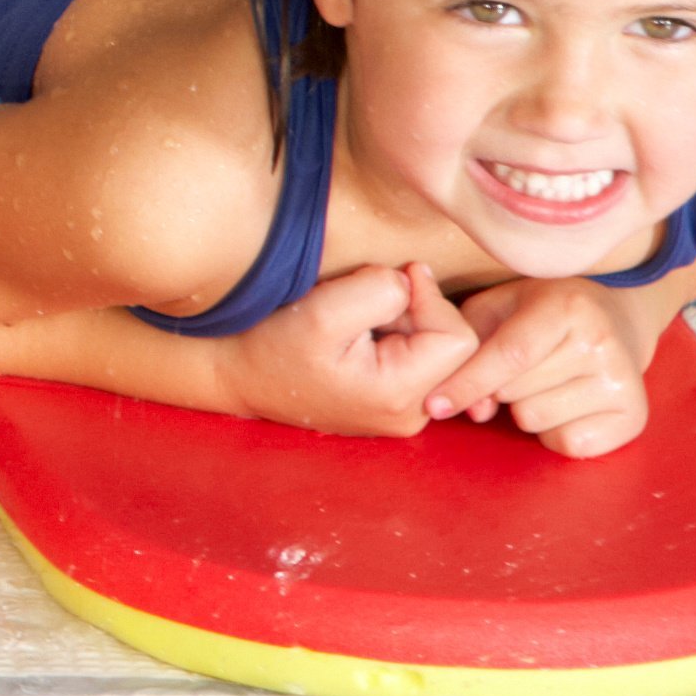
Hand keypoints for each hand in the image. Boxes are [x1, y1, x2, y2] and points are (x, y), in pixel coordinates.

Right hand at [223, 260, 476, 434]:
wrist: (237, 375)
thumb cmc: (271, 347)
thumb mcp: (322, 311)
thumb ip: (378, 290)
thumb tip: (413, 282)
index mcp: (399, 397)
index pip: (459, 338)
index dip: (430, 299)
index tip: (390, 280)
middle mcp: (410, 415)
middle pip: (452, 346)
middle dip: (416, 311)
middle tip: (366, 300)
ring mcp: (402, 412)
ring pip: (435, 351)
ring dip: (403, 321)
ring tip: (357, 319)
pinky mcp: (392, 403)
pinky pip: (418, 360)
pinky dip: (395, 335)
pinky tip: (360, 334)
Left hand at [424, 277, 657, 455]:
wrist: (616, 320)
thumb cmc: (541, 313)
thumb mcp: (500, 306)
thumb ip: (470, 347)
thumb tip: (475, 410)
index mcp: (566, 307)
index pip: (509, 355)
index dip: (466, 383)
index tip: (433, 405)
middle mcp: (602, 343)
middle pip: (514, 393)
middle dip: (497, 389)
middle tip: (519, 369)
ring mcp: (623, 381)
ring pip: (535, 420)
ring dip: (525, 408)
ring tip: (546, 382)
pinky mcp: (634, 416)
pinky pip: (567, 444)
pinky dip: (554, 431)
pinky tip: (566, 403)